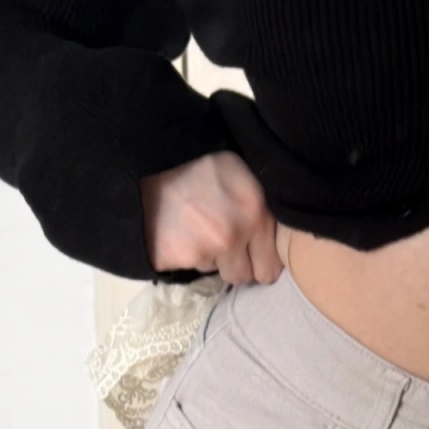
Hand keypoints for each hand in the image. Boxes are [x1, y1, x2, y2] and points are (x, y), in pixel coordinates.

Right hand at [142, 146, 280, 280]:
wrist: (154, 152)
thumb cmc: (205, 159)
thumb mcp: (248, 176)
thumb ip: (263, 212)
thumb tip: (274, 243)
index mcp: (257, 215)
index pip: (269, 269)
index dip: (260, 262)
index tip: (251, 254)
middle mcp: (231, 238)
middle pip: (241, 277)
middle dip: (235, 264)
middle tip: (221, 242)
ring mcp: (199, 251)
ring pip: (211, 269)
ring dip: (206, 254)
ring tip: (194, 225)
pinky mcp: (170, 258)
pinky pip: (183, 267)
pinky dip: (179, 253)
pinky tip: (175, 229)